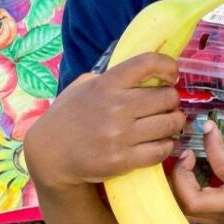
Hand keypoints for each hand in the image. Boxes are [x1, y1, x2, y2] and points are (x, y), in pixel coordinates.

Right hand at [24, 53, 186, 190]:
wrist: (49, 154)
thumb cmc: (68, 115)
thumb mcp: (83, 86)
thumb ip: (112, 76)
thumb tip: (146, 71)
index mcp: (106, 84)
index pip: (148, 63)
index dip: (167, 65)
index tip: (170, 74)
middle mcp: (115, 107)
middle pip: (167, 97)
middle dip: (172, 99)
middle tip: (167, 104)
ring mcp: (120, 135)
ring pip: (170, 124)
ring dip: (174, 122)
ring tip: (168, 123)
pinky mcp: (123, 160)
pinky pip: (162, 150)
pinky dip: (166, 145)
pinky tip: (160, 142)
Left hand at [171, 121, 223, 223]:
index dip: (212, 146)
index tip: (208, 125)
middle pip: (192, 201)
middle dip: (180, 175)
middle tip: (187, 152)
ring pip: (188, 212)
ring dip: (178, 188)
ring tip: (183, 164)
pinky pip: (196, 214)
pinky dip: (185, 197)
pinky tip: (191, 179)